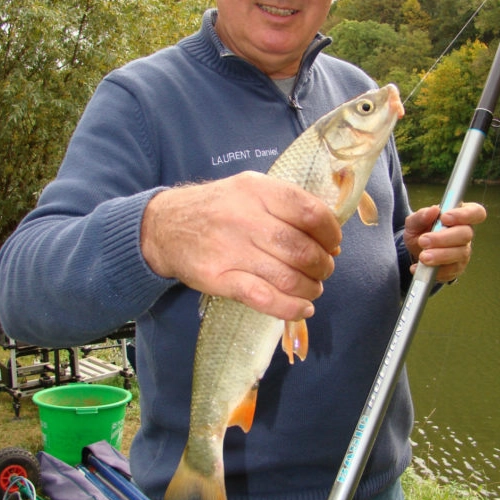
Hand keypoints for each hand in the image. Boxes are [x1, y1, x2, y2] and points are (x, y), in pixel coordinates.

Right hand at [140, 171, 341, 320]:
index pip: (309, 212)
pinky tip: (301, 309)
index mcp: (258, 191)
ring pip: (286, 277)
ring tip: (312, 289)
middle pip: (301, 249)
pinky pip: (263, 298)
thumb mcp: (251, 189)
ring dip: (310, 288)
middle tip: (323, 270)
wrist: (166, 226)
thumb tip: (330, 240)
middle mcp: (244, 218)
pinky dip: (289, 308)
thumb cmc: (219, 208)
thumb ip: (288, 206)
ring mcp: (230, 249)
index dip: (330, 233)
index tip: (333, 244)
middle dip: (322, 265)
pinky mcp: (218, 278)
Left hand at [403, 202, 486, 282]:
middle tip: (423, 240)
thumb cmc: (420, 231)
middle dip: (444, 238)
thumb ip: (421, 216)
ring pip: (460, 254)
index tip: (444, 218)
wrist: (414, 252)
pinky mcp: (457, 268)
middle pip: (466, 234)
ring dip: (440, 255)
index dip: (465, 215)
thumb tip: (433, 210)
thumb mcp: (415, 221)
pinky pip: (450, 271)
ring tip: (423, 257)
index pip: (476, 212)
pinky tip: (419, 268)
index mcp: (460, 216)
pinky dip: (433, 270)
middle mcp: (466, 233)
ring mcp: (463, 252)